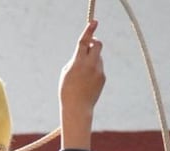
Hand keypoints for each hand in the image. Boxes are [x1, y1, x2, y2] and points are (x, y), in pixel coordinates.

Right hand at [59, 20, 105, 149]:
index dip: (89, 30)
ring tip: (82, 75)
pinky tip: (86, 82)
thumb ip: (76, 59)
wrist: (77, 108)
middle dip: (93, 42)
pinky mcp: (103, 77)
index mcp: (78, 63)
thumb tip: (87, 51)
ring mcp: (99, 71)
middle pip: (97, 44)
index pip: (84, 42)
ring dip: (92, 59)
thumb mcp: (66, 72)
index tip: (94, 22)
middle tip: (88, 45)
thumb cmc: (67, 90)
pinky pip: (99, 67)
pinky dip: (94, 70)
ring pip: (98, 57)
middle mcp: (90, 65)